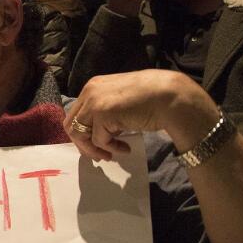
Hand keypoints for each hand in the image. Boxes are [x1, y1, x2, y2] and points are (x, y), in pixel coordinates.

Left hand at [65, 70, 218, 160]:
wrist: (171, 96)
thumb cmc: (153, 97)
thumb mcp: (121, 100)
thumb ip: (106, 110)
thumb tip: (97, 131)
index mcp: (93, 86)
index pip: (77, 113)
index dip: (83, 132)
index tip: (95, 145)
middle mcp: (90, 92)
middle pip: (72, 124)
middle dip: (83, 143)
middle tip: (99, 155)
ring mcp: (94, 102)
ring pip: (79, 134)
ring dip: (93, 149)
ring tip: (110, 156)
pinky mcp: (103, 115)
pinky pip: (99, 140)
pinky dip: (111, 148)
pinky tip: (126, 148)